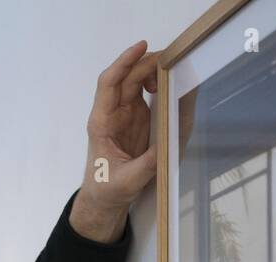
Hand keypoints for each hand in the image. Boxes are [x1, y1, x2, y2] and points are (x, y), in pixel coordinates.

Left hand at [69, 40, 158, 240]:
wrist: (103, 200)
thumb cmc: (107, 190)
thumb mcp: (129, 180)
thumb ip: (149, 163)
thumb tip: (171, 144)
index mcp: (102, 123)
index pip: (109, 84)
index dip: (123, 62)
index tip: (142, 47)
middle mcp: (112, 114)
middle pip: (126, 78)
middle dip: (146, 63)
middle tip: (172, 60)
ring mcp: (124, 116)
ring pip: (136, 83)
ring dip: (152, 72)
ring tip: (173, 73)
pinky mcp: (136, 121)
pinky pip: (145, 95)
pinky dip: (158, 85)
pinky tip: (170, 85)